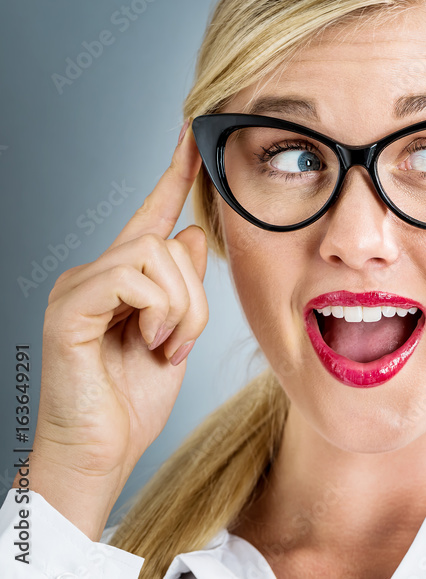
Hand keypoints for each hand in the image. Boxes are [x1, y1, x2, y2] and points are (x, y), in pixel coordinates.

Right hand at [28, 121, 208, 538]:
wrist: (102, 452)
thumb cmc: (135, 399)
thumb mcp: (177, 334)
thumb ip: (183, 285)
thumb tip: (189, 231)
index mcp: (125, 278)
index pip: (152, 212)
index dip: (175, 173)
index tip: (194, 134)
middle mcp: (96, 274)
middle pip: (168, 242)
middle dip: (195, 297)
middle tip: (180, 343)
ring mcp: (78, 288)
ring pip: (156, 257)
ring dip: (182, 311)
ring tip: (165, 348)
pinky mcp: (70, 308)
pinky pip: (132, 278)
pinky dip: (160, 315)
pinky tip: (150, 347)